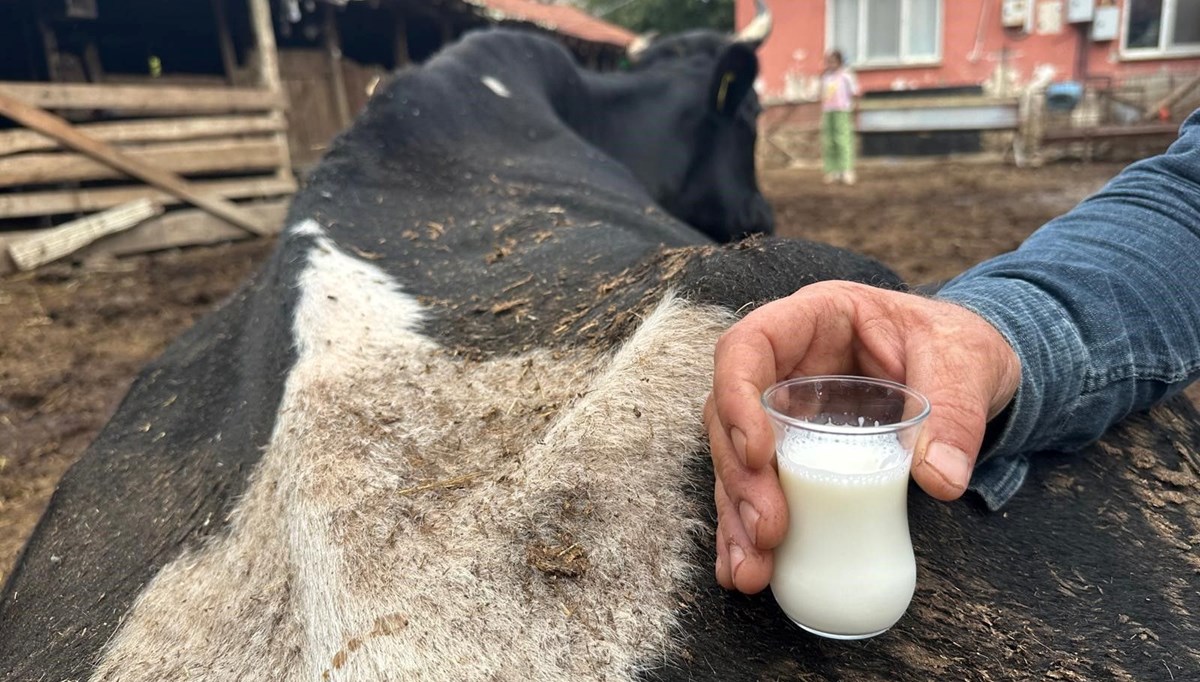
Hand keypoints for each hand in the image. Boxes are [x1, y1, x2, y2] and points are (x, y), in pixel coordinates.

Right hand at [706, 281, 1020, 592]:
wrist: (969, 371)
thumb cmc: (958, 347)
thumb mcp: (966, 365)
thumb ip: (956, 414)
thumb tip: (940, 480)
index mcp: (814, 320)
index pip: (748, 345)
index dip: (738, 397)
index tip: (762, 454)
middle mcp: (784, 367)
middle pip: (730, 416)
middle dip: (740, 478)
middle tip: (767, 530)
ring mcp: (783, 413)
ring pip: (735, 462)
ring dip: (736, 518)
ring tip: (750, 570)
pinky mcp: (792, 455)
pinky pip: (759, 491)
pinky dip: (749, 532)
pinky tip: (748, 571)